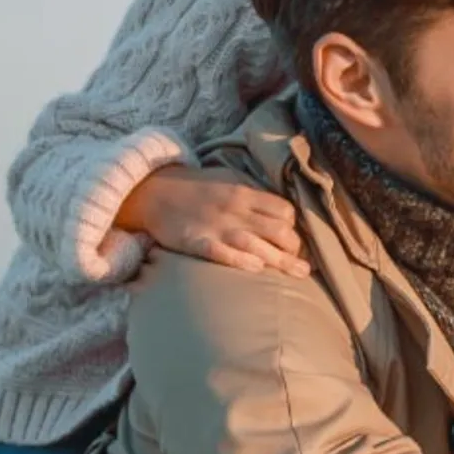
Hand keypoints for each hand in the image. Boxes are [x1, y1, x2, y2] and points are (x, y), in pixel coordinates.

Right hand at [119, 164, 308, 276]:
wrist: (152, 190)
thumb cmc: (196, 188)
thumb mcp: (230, 180)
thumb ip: (255, 194)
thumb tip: (283, 212)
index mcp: (245, 193)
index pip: (284, 210)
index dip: (295, 226)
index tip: (297, 239)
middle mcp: (235, 210)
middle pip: (277, 229)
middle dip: (295, 247)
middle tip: (301, 261)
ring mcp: (216, 226)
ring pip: (256, 243)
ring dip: (281, 260)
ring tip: (301, 273)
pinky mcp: (196, 241)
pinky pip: (221, 252)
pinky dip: (240, 260)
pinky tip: (257, 268)